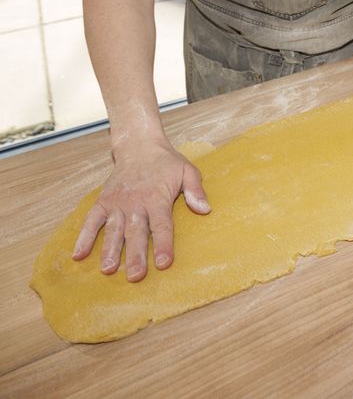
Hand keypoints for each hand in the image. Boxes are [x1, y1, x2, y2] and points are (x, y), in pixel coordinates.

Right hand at [71, 139, 210, 281]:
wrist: (139, 145)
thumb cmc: (167, 163)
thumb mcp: (187, 171)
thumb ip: (196, 191)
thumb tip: (205, 210)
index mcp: (157, 198)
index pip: (162, 225)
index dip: (163, 244)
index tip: (163, 263)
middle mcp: (135, 203)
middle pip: (136, 232)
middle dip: (135, 255)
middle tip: (135, 276)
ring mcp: (117, 203)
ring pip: (113, 230)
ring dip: (110, 250)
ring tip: (108, 269)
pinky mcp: (103, 202)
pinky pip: (92, 221)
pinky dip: (84, 237)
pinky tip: (78, 255)